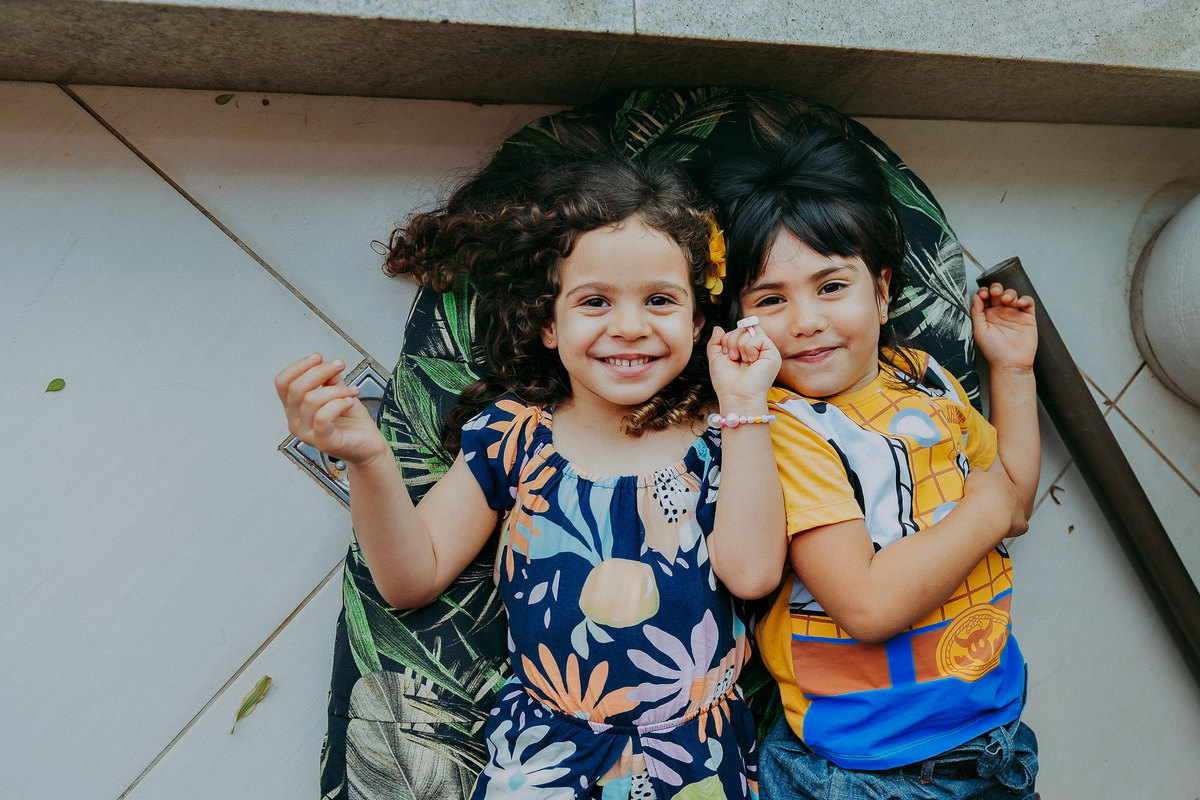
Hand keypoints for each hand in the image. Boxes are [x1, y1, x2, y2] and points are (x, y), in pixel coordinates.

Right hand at [274, 353, 388, 464]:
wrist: (369, 444)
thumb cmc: (353, 423)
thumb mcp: (338, 393)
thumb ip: (329, 379)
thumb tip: (323, 363)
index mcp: (295, 409)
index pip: (282, 382)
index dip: (299, 366)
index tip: (318, 357)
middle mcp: (296, 422)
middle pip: (295, 388)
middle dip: (320, 371)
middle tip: (338, 366)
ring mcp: (307, 434)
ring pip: (311, 400)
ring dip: (335, 389)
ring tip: (352, 390)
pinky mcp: (323, 442)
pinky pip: (323, 417)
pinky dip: (338, 404)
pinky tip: (349, 401)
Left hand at [706, 323, 781, 410]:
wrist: (736, 396)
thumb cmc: (726, 382)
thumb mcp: (716, 358)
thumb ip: (716, 342)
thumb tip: (718, 328)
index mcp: (746, 350)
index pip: (739, 330)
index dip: (728, 337)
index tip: (726, 354)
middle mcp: (757, 349)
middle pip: (744, 327)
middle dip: (732, 340)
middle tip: (733, 357)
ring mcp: (766, 351)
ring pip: (751, 330)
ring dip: (739, 345)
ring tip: (742, 361)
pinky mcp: (773, 354)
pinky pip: (759, 337)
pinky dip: (749, 348)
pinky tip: (750, 361)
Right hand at [963, 467, 1028, 539]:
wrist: (987, 510)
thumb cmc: (978, 493)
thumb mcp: (973, 476)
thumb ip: (977, 473)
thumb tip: (979, 471)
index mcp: (1002, 480)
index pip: (998, 481)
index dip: (989, 488)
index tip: (981, 494)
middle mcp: (1013, 492)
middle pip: (1007, 495)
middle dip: (998, 500)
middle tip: (985, 508)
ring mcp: (1019, 507)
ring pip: (1015, 509)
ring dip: (1005, 514)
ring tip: (991, 520)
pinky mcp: (1021, 523)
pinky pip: (1021, 526)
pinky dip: (1014, 527)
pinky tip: (1003, 529)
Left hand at [972, 283, 1036, 370]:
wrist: (1010, 364)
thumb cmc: (994, 351)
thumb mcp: (979, 331)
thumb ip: (977, 313)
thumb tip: (975, 297)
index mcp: (987, 316)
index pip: (985, 298)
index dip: (984, 292)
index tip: (983, 294)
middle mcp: (1000, 313)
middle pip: (998, 293)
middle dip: (996, 288)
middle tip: (995, 292)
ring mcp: (1014, 314)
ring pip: (1012, 295)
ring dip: (1009, 293)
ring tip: (1006, 300)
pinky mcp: (1027, 317)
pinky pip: (1028, 302)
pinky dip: (1025, 299)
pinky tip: (1020, 303)